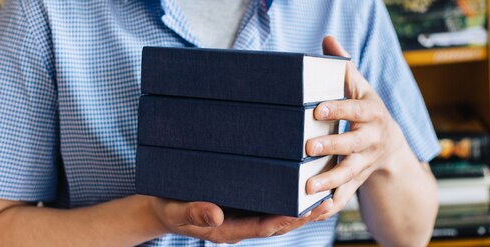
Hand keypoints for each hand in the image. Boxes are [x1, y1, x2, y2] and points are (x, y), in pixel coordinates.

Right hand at [147, 196, 333, 243]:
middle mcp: (240, 225)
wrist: (161, 208)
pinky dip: (288, 199)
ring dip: (302, 208)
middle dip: (303, 215)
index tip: (304, 209)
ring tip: (326, 193)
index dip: (286, 219)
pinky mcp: (243, 206)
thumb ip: (193, 213)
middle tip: (328, 200)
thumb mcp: (175, 210)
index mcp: (227, 229)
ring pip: (278, 216)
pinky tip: (302, 186)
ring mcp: (243, 216)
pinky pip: (270, 205)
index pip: (263, 227)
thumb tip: (216, 215)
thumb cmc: (168, 207)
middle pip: (278, 224)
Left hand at [305, 36, 412, 220]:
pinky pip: (347, 195)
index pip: (355, 110)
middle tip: (308, 148)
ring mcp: (365, 163)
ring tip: (308, 187)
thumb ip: (343, 67)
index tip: (317, 109)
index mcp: (371, 114)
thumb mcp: (359, 87)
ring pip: (350, 173)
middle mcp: (371, 140)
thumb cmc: (366, 110)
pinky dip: (332, 204)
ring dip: (330, 181)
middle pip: (354, 144)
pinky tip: (314, 210)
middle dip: (333, 147)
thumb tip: (328, 40)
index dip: (339, 109)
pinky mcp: (358, 180)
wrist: (390, 145)